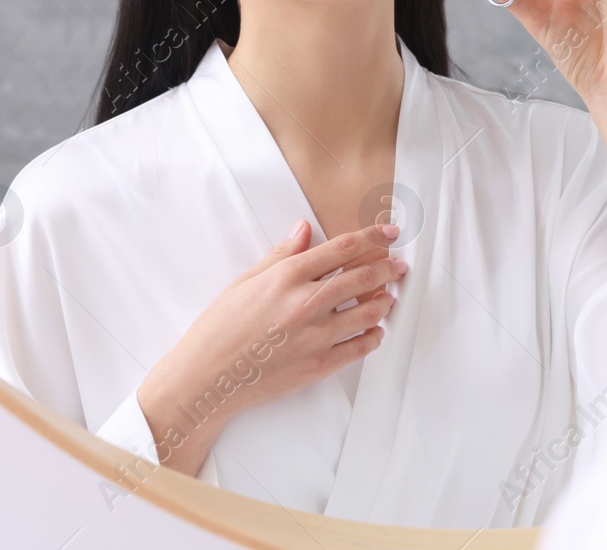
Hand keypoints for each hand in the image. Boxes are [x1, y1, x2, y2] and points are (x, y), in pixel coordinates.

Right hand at [136, 221, 405, 472]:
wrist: (207, 377)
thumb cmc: (219, 328)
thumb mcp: (246, 282)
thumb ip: (281, 256)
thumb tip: (304, 229)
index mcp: (287, 277)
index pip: (341, 249)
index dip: (371, 237)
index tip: (389, 233)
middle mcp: (305, 303)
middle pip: (362, 277)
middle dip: (388, 267)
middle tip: (400, 265)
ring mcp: (314, 336)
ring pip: (368, 312)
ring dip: (384, 301)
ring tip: (390, 296)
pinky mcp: (318, 365)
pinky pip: (359, 348)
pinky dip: (374, 336)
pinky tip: (376, 330)